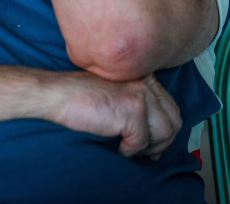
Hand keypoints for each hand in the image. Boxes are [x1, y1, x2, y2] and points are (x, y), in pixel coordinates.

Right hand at [43, 72, 182, 158]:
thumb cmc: (79, 97)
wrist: (56, 94)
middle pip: (173, 122)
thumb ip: (137, 107)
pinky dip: (127, 150)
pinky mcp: (132, 109)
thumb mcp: (115, 95)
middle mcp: (146, 83)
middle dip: (159, 142)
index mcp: (143, 78)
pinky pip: (141, 142)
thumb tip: (157, 141)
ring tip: (125, 146)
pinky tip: (113, 144)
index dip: (162, 132)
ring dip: (145, 148)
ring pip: (164, 134)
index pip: (171, 110)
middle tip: (138, 150)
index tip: (147, 144)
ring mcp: (141, 95)